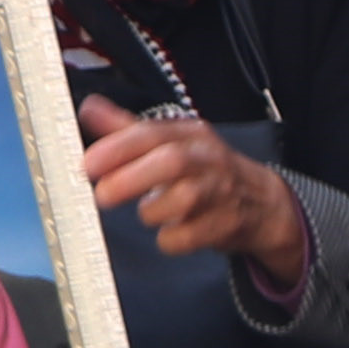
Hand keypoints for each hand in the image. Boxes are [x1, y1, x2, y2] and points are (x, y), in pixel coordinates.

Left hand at [77, 92, 312, 292]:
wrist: (261, 203)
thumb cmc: (205, 171)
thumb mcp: (171, 142)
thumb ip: (128, 129)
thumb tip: (89, 108)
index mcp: (190, 134)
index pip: (153, 134)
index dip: (118, 148)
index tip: (88, 164)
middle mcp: (208, 159)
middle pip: (172, 162)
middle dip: (131, 178)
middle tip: (101, 195)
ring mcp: (221, 191)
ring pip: (182, 201)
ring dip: (153, 211)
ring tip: (149, 212)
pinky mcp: (226, 224)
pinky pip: (188, 237)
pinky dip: (170, 239)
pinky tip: (171, 231)